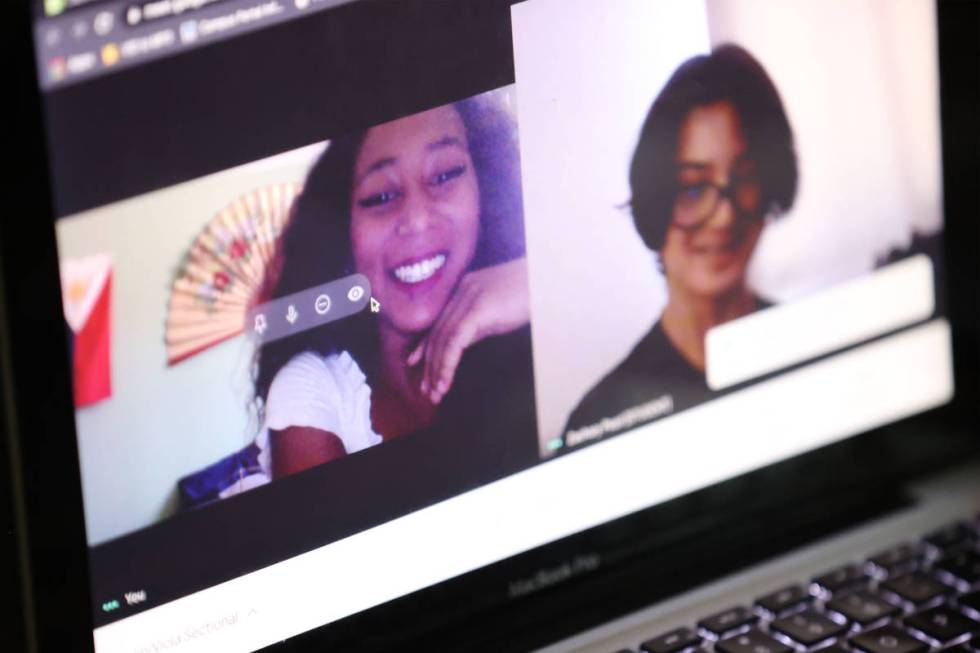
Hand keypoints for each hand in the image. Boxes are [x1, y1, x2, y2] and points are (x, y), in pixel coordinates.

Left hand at [407, 257, 529, 403]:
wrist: (554, 279)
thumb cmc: (536, 293)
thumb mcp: (503, 309)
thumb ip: (483, 321)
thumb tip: (468, 340)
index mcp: (467, 287)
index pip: (441, 320)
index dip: (426, 345)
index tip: (416, 365)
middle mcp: (463, 289)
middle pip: (438, 332)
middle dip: (430, 364)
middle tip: (427, 390)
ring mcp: (469, 297)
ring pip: (443, 339)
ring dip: (437, 369)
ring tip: (436, 393)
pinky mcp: (478, 308)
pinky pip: (454, 341)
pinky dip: (447, 364)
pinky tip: (446, 381)